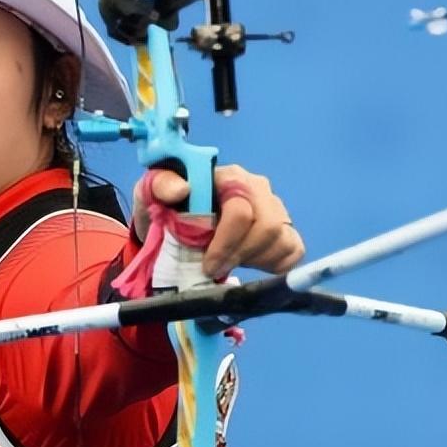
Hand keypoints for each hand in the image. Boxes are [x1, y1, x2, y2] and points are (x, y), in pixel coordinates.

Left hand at [133, 165, 304, 280]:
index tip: (208, 265)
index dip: (226, 243)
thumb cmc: (167, 209)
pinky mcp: (286, 230)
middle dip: (240, 254)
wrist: (174, 228)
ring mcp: (275, 209)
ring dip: (253, 260)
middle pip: (267, 226)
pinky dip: (275, 264)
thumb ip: (161, 185)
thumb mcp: (152, 194)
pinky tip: (250, 264)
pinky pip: (294, 250)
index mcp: (229, 176)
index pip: (240, 210)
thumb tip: (182, 188)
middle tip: (216, 270)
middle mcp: (258, 188)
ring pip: (281, 239)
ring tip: (229, 264)